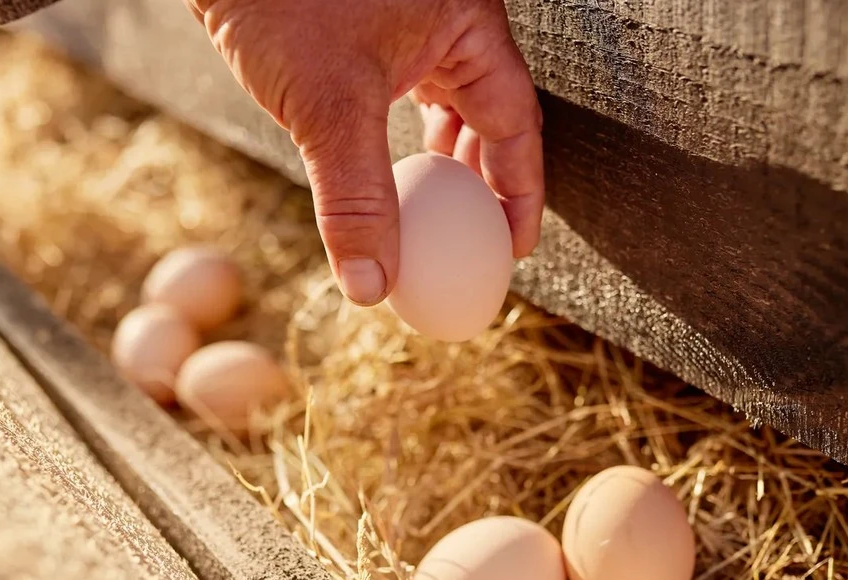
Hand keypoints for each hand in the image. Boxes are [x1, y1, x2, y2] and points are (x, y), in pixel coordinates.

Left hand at [187, 0, 544, 305]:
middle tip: (472, 242)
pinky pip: (403, 96)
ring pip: (445, 106)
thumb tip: (373, 285)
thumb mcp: (328, 106)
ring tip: (431, 218)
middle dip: (482, 183)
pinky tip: (384, 173)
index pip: (516, 122)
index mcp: (467, 24)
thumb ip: (355, 200)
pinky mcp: (363, 30)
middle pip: (488, 117)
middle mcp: (447, 21)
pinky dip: (398, 142)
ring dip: (439, 163)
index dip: (520, 191)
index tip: (510, 246)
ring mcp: (407, 24)